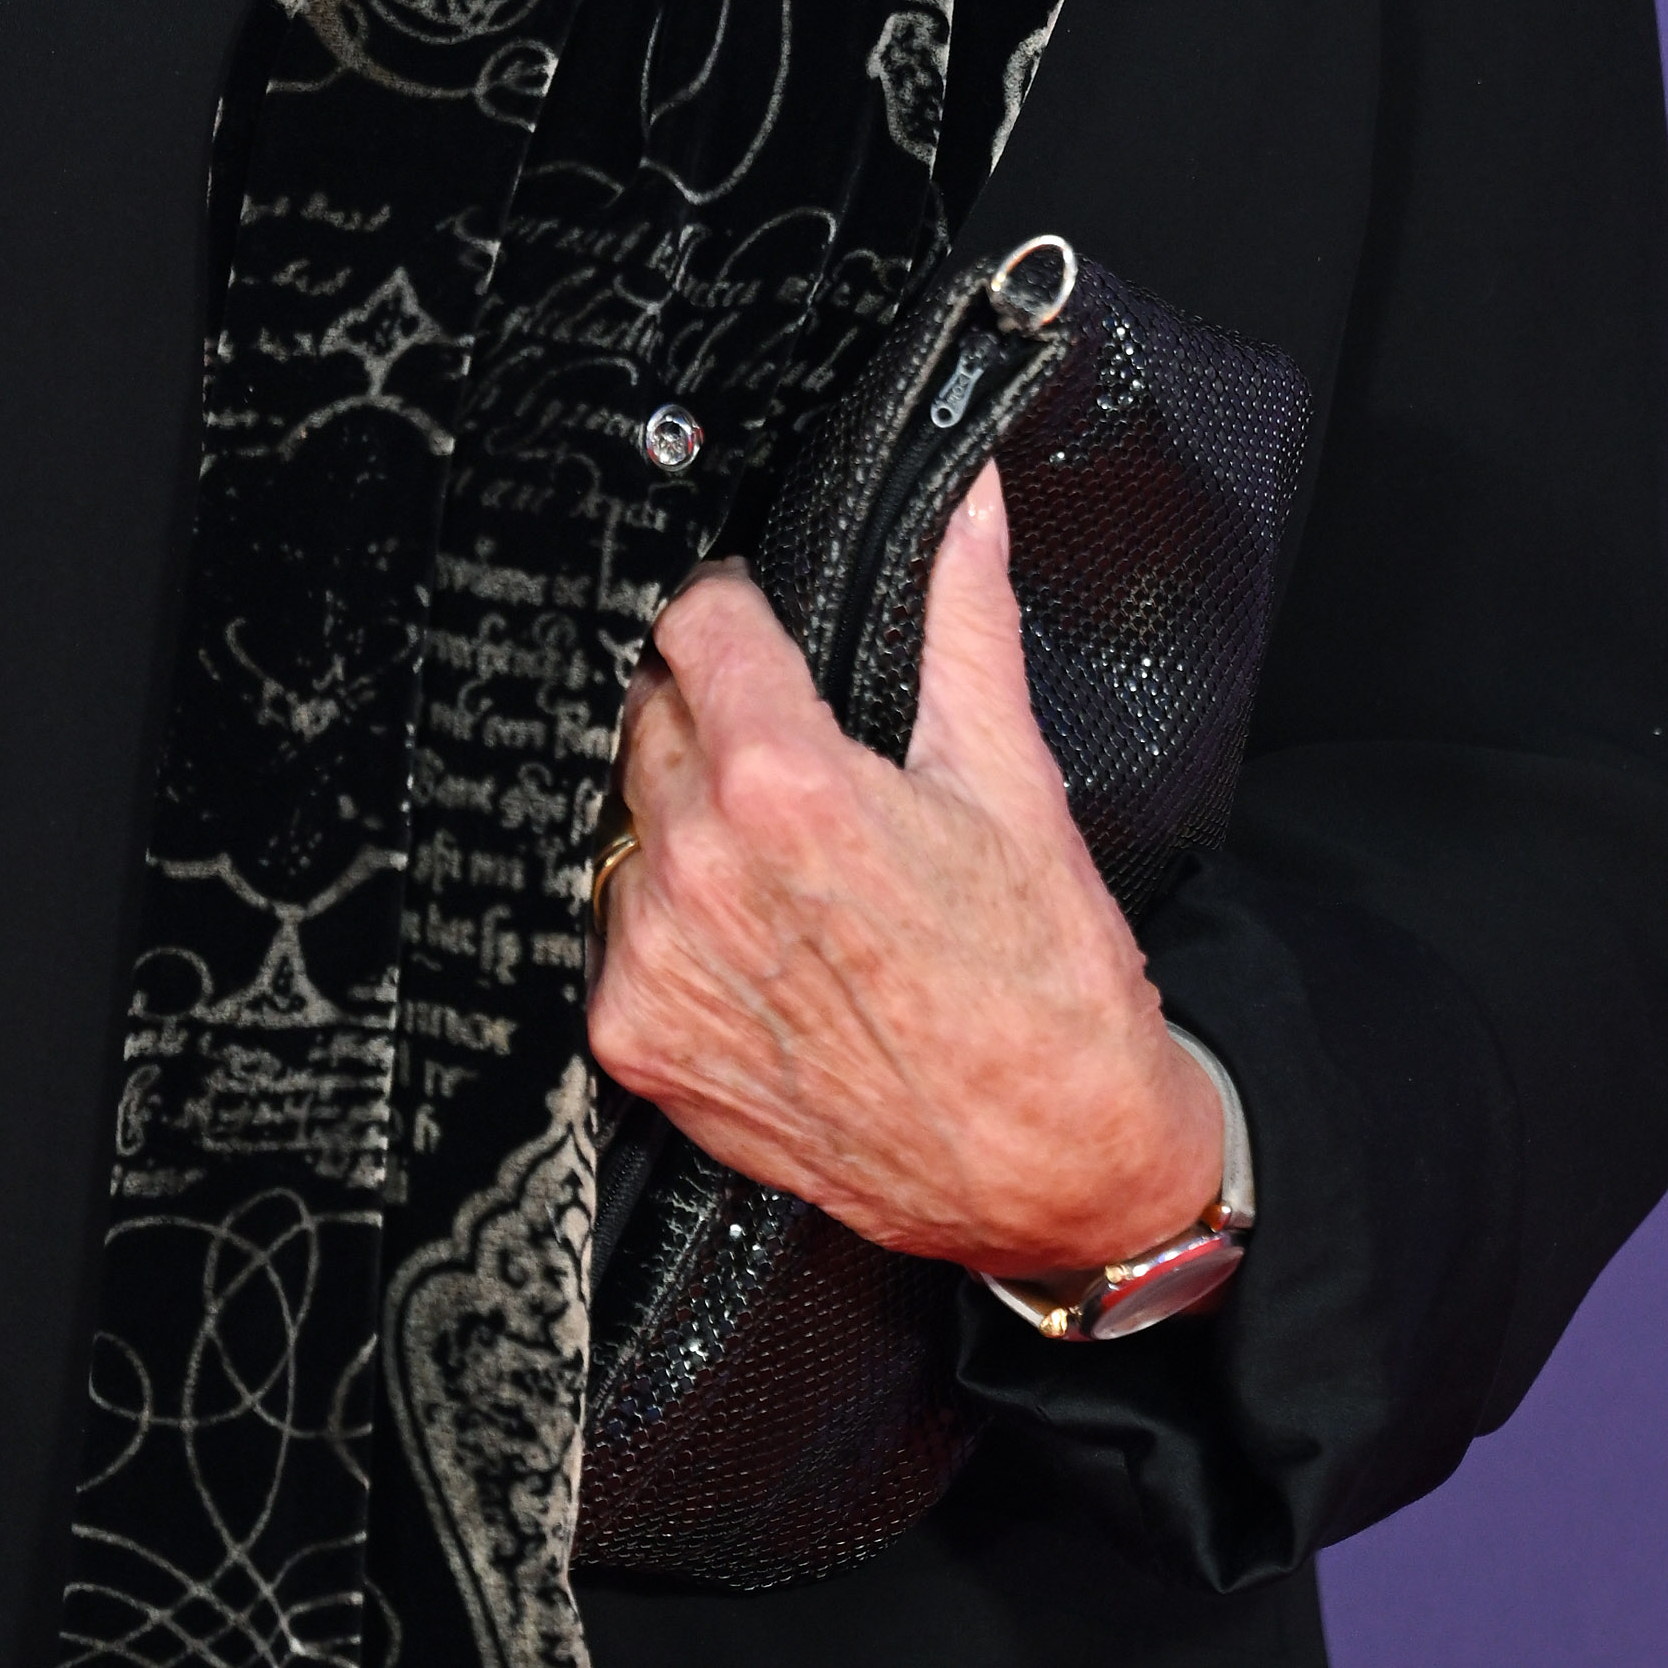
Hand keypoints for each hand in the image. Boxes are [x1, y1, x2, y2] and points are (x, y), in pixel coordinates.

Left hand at [586, 467, 1223, 1276]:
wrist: (1052, 1166)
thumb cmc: (1046, 989)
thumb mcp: (1012, 778)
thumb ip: (962, 616)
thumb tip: (961, 500)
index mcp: (786, 787)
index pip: (696, 622)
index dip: (740, 611)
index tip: (764, 629)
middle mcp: (700, 872)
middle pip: (652, 714)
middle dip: (717, 716)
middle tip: (799, 762)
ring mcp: (656, 962)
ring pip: (627, 818)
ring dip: (686, 819)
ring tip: (788, 867)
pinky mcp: (635, 1039)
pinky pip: (615, 926)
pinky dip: (670, 918)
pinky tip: (756, 939)